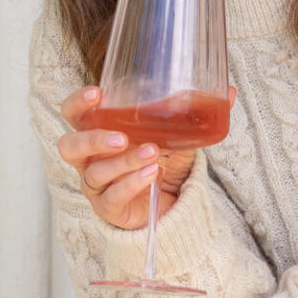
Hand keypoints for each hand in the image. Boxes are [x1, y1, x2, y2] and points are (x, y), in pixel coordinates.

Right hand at [56, 87, 203, 230]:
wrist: (169, 203)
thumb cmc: (161, 161)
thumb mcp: (177, 136)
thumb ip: (195, 114)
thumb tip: (228, 90)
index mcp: (98, 132)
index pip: (73, 115)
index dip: (78, 104)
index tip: (97, 94)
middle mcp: (90, 158)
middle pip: (70, 146)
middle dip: (93, 139)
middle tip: (121, 136)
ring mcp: (96, 185)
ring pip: (96, 172)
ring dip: (124, 162)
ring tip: (153, 154)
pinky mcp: (108, 207)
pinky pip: (113, 196)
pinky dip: (133, 183)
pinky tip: (152, 173)